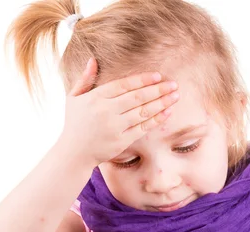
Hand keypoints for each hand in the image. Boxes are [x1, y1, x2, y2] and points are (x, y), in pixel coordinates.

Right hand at [60, 58, 179, 165]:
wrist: (73, 153)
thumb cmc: (74, 124)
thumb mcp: (73, 98)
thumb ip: (85, 79)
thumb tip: (93, 59)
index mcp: (96, 98)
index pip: (123, 85)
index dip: (142, 80)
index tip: (157, 76)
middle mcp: (106, 111)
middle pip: (137, 97)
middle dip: (158, 90)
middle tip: (173, 84)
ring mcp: (115, 127)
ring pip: (143, 112)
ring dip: (162, 103)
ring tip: (175, 96)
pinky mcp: (122, 141)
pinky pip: (143, 128)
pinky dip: (156, 120)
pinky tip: (167, 112)